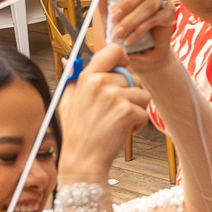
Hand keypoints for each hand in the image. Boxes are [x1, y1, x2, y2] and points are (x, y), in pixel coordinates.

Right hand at [58, 46, 151, 180]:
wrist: (82, 161)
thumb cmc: (77, 134)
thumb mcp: (67, 102)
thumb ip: (74, 80)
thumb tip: (71, 61)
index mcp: (87, 77)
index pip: (114, 50)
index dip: (123, 60)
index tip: (122, 72)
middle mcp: (100, 83)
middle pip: (132, 77)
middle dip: (130, 94)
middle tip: (116, 111)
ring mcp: (114, 96)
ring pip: (142, 94)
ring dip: (136, 109)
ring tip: (119, 122)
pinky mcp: (127, 112)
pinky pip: (144, 112)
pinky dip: (138, 124)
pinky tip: (124, 132)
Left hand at [107, 0, 174, 74]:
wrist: (136, 52)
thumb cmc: (122, 26)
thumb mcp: (106, 9)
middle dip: (129, 2)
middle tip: (114, 16)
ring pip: (151, 3)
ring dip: (131, 20)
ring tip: (119, 33)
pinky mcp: (169, 15)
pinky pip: (155, 19)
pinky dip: (139, 30)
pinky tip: (130, 39)